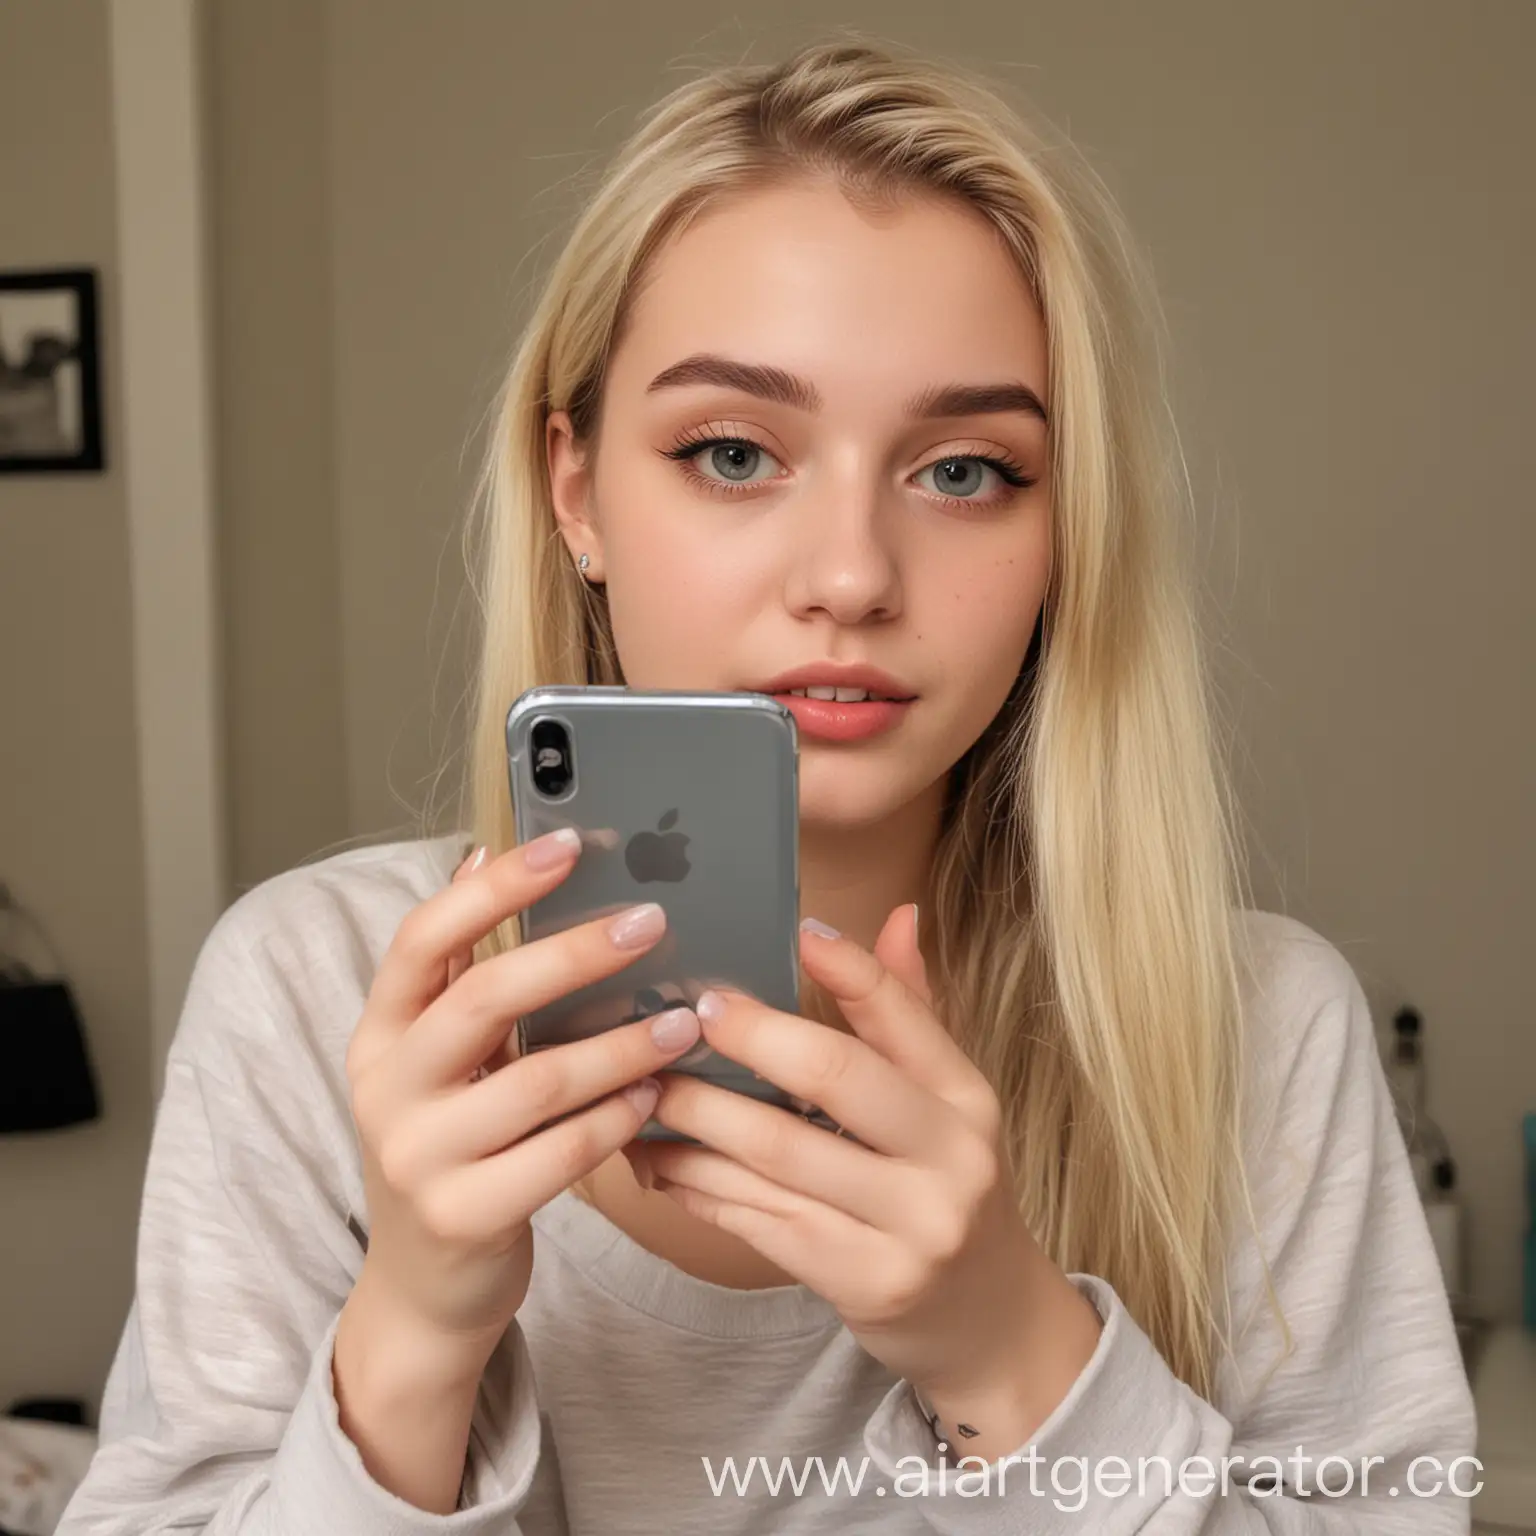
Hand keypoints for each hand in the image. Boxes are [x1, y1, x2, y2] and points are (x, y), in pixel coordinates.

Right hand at [342, 833, 704, 1369]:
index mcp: (380, 1032)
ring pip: (535, 1082)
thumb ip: (460, 971)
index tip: (565, 844)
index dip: (491, 887)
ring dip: (621, 1046)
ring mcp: (418, 1157)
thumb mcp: (441, 1059)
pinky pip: (558, 1155)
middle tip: (651, 924)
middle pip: (482, 997)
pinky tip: (658, 1094)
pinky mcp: (463, 1217)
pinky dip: (616, 1119)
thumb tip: (478, 853)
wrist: (425, 1285)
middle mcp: (385, 1088)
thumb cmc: (454, 1142)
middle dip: (574, 954)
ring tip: (683, 1018)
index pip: (419, 939)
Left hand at [630, 905, 1100, 1454]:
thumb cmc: (946, 1186)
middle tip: (686, 1014)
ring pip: (776, 1155)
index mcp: (967, 1098)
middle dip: (749, 1039)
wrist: (985, 1320)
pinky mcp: (864, 1281)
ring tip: (643, 1088)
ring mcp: (910, 1227)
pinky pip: (759, 1219)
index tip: (796, 929)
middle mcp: (950, 1159)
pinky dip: (698, 1186)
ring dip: (695, 1118)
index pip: (906, 1018)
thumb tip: (898, 913)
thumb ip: (912, 1013)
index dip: (849, 968)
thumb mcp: (949, 1104)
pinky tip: (657, 1162)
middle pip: (833, 1078)